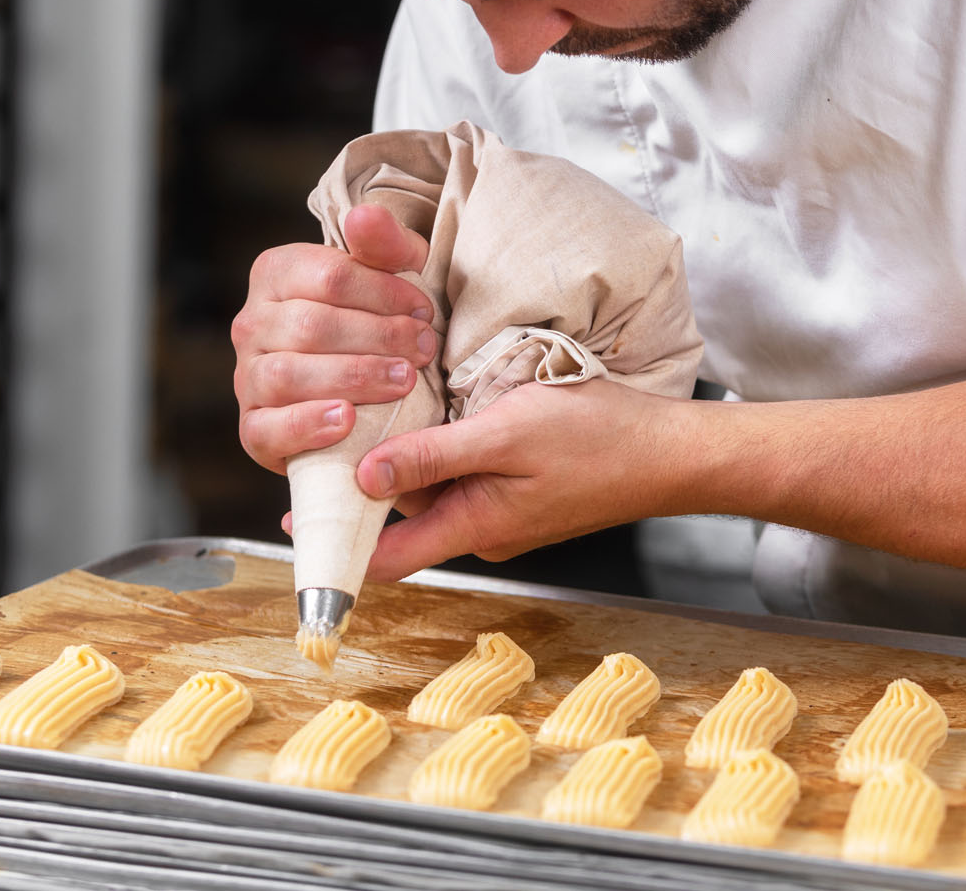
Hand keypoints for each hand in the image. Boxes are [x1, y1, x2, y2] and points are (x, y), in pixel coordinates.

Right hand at [232, 203, 438, 475]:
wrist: (360, 389)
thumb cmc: (375, 319)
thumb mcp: (389, 275)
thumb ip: (383, 244)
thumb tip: (365, 216)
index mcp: (277, 273)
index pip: (330, 277)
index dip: (384, 293)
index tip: (425, 311)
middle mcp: (251, 323)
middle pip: (312, 326)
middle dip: (379, 337)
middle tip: (425, 349)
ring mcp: (247, 377)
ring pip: (289, 375)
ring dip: (354, 378)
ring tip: (404, 381)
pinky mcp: (253, 429)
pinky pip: (268, 429)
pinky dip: (306, 425)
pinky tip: (347, 420)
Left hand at [338, 378, 707, 580]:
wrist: (671, 451)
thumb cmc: (599, 438)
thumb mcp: (507, 434)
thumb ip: (433, 456)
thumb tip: (363, 476)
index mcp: (474, 526)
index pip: (387, 558)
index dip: (337, 547)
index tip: (294, 524)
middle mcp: (483, 529)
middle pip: (404, 514)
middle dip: (365, 482)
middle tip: (326, 432)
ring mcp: (503, 512)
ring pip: (433, 489)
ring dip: (405, 457)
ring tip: (373, 409)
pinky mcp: (520, 491)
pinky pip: (463, 475)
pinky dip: (440, 449)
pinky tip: (432, 410)